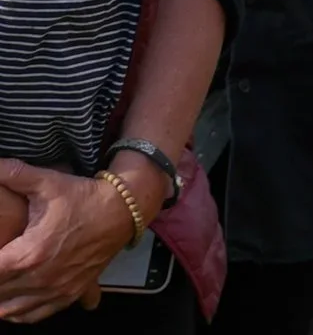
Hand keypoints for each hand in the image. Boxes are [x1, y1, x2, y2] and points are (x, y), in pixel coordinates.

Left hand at [0, 160, 145, 322]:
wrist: (124, 209)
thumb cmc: (84, 197)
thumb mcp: (47, 182)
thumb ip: (13, 173)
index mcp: (29, 254)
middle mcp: (41, 279)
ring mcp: (57, 290)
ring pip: (12, 310)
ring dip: (2, 299)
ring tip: (2, 281)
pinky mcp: (70, 294)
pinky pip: (35, 315)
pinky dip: (21, 311)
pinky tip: (16, 300)